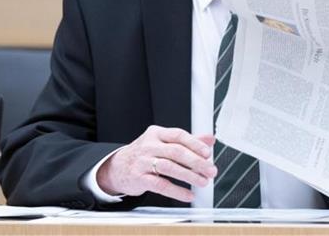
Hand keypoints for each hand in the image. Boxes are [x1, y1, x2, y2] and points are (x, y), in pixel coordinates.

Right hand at [96, 125, 217, 202]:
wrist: (118, 167)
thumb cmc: (145, 154)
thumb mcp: (163, 142)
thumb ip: (187, 141)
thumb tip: (210, 139)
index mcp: (157, 134)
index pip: (178, 135)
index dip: (195, 143)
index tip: (208, 153)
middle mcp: (149, 146)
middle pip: (176, 152)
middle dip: (196, 162)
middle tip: (210, 170)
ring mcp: (143, 162)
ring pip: (169, 168)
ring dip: (189, 176)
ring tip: (203, 182)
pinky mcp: (139, 178)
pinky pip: (160, 185)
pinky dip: (176, 191)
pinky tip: (188, 194)